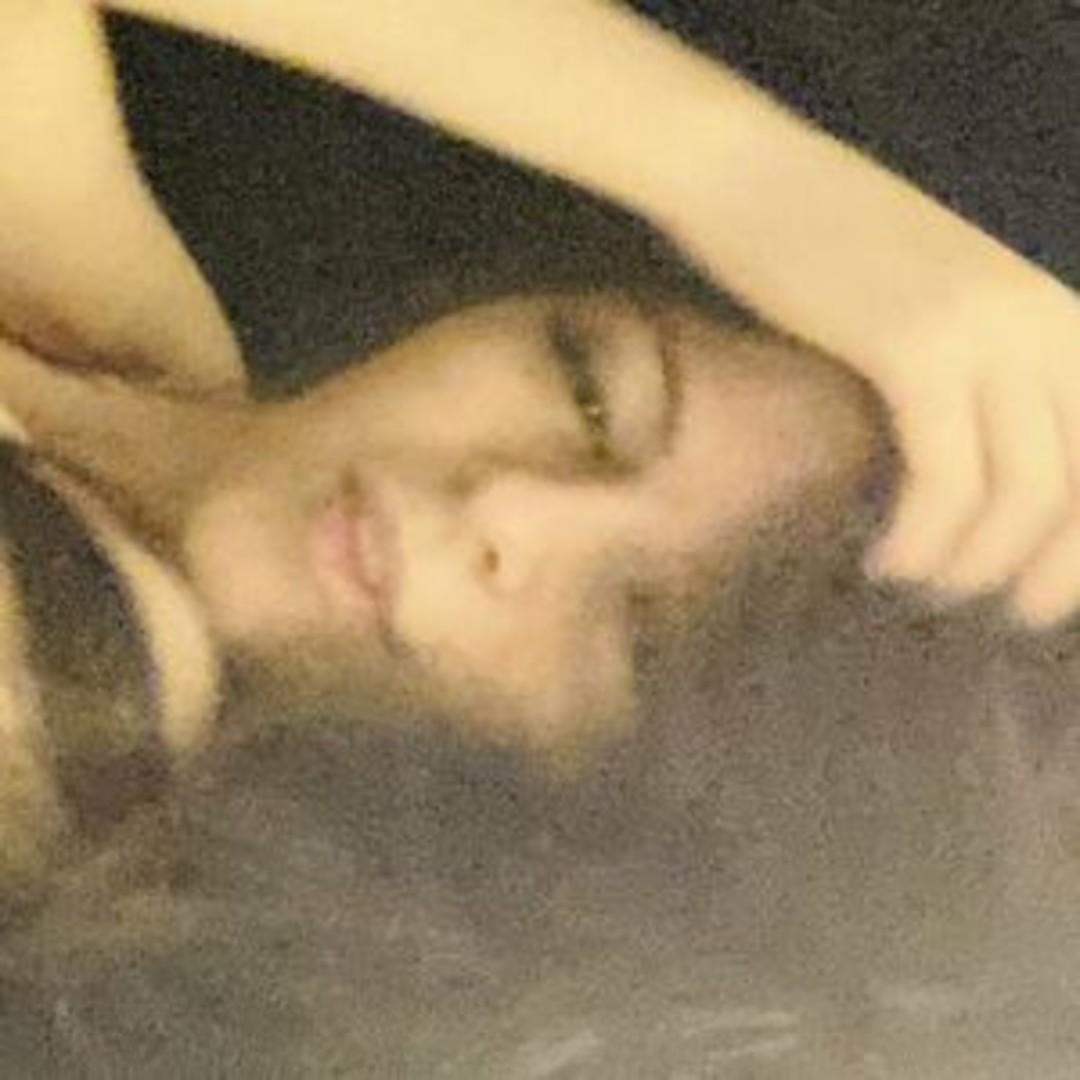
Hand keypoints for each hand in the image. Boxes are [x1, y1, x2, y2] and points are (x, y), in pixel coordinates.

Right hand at [863, 265, 1079, 627]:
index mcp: (1063, 312)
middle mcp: (1047, 319)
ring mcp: (986, 330)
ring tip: (925, 584)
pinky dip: (921, 538)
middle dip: (1056, 570)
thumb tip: (993, 488)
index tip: (1051, 590)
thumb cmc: (835, 249)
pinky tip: (887, 558)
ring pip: (1022, 491)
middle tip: (1009, 613)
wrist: (756, 180)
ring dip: (975, 563)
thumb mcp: (940, 311)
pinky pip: (945, 478)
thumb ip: (986, 378)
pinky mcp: (917, 348)